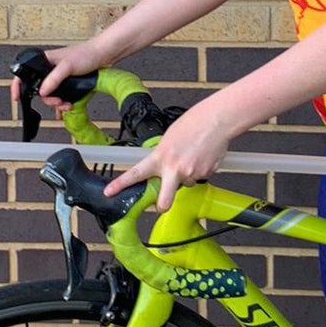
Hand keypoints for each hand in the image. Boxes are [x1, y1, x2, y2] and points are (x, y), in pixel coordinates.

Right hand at [25, 41, 110, 115]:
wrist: (104, 55)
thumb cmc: (86, 54)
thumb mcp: (67, 66)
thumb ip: (53, 79)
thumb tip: (42, 92)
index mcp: (44, 61)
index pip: (25, 74)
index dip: (18, 85)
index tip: (17, 97)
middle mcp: (49, 69)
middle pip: (40, 89)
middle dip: (48, 99)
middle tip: (57, 102)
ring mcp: (59, 76)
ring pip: (51, 94)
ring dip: (57, 103)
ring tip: (66, 106)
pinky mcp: (68, 82)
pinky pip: (61, 95)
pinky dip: (62, 103)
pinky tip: (65, 108)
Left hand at [105, 94, 240, 197]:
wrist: (216, 120)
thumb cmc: (192, 125)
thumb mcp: (168, 141)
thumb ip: (162, 157)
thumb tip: (162, 169)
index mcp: (159, 158)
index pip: (136, 173)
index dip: (120, 184)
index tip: (109, 192)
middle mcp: (174, 169)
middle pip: (166, 199)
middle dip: (162, 205)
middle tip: (161, 206)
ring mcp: (191, 173)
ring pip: (187, 183)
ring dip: (188, 175)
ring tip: (192, 156)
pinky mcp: (207, 174)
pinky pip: (201, 176)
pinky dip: (201, 169)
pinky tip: (202, 156)